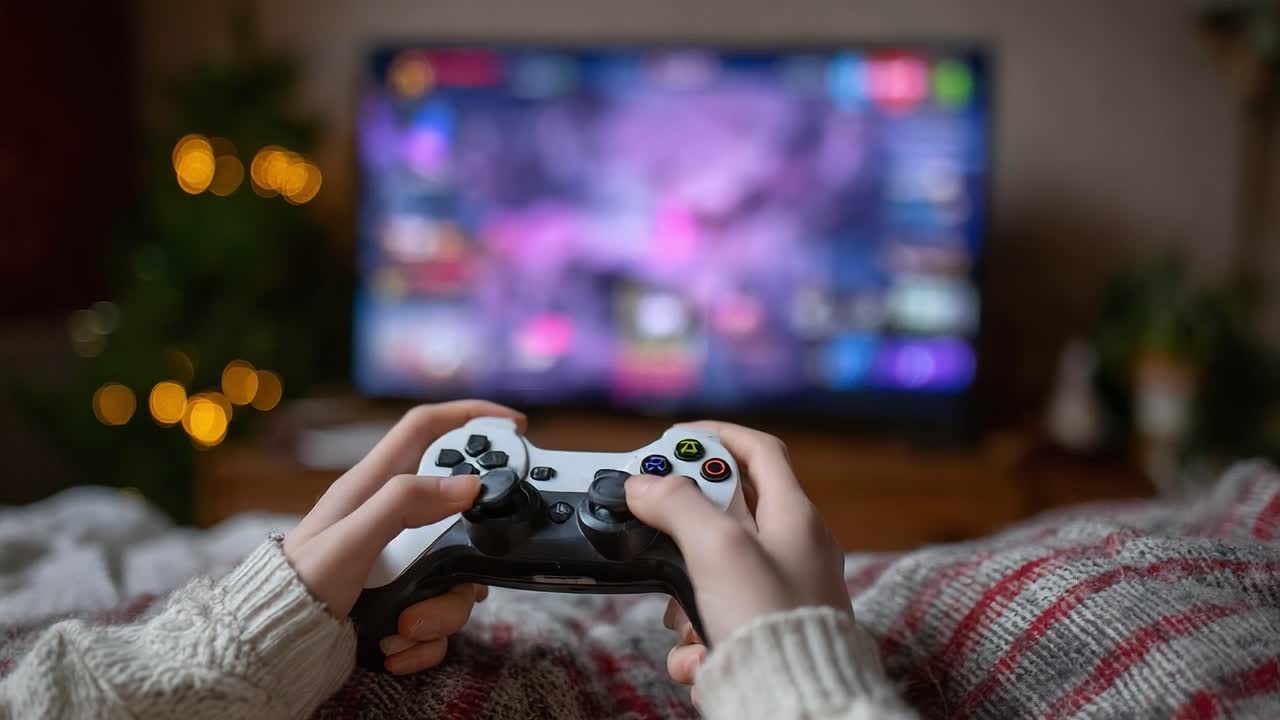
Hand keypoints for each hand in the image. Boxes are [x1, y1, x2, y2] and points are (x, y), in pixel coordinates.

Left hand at [282, 400, 523, 673]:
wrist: (275, 648)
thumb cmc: (297, 586)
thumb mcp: (350, 540)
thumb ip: (404, 503)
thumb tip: (468, 484)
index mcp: (374, 485)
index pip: (427, 428)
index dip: (469, 415)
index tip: (512, 424)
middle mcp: (394, 518)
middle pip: (461, 512)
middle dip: (471, 548)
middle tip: (464, 570)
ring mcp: (404, 559)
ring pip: (459, 572)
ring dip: (443, 609)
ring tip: (406, 624)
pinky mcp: (407, 596)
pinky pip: (442, 612)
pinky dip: (427, 638)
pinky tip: (398, 644)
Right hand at [625, 422, 849, 688]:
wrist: (796, 704)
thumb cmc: (773, 623)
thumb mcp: (718, 549)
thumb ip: (678, 505)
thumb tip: (644, 484)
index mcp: (795, 517)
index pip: (760, 450)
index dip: (716, 435)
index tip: (674, 440)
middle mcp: (793, 550)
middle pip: (726, 514)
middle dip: (685, 530)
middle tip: (659, 533)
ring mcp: (780, 593)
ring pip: (712, 573)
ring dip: (684, 597)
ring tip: (685, 617)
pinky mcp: (765, 632)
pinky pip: (716, 620)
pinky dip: (697, 639)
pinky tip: (700, 655)